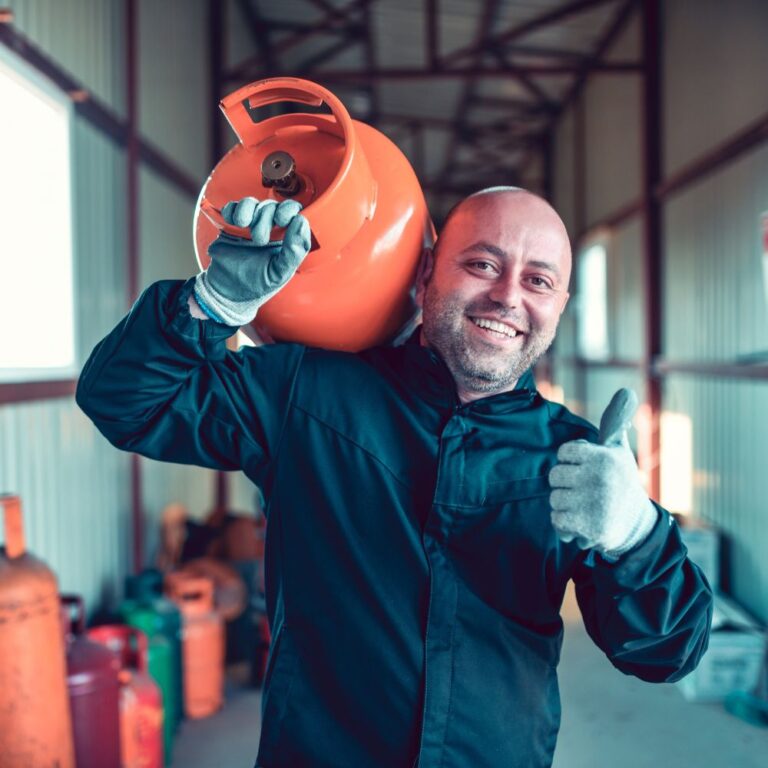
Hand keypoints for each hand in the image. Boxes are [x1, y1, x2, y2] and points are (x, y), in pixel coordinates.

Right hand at [194, 197, 310, 325]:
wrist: (227, 291)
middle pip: (273, 206)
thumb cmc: (257, 284)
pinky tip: (233, 223)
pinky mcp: (232, 224)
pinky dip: (233, 210)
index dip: (289, 210)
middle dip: (266, 217)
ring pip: (254, 203)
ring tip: (244, 226)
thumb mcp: (280, 273)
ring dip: (249, 210)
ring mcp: (251, 225)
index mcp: (287, 239)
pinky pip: (234, 207)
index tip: (281, 220)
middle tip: (259, 239)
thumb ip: (294, 251)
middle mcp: (271, 229)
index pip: (294, 213)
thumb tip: (301, 222)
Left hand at [548, 388, 657, 557]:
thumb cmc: (621, 481)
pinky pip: (557, 520)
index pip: (563, 453)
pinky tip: (580, 521)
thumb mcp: (619, 450)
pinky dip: (563, 523)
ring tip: (583, 506)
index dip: (570, 462)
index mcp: (604, 456)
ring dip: (564, 505)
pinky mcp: (589, 526)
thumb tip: (627, 391)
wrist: (637, 526)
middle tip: (582, 490)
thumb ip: (615, 422)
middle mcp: (600, 477)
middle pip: (555, 476)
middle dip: (564, 484)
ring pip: (554, 499)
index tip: (584, 470)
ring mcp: (594, 502)